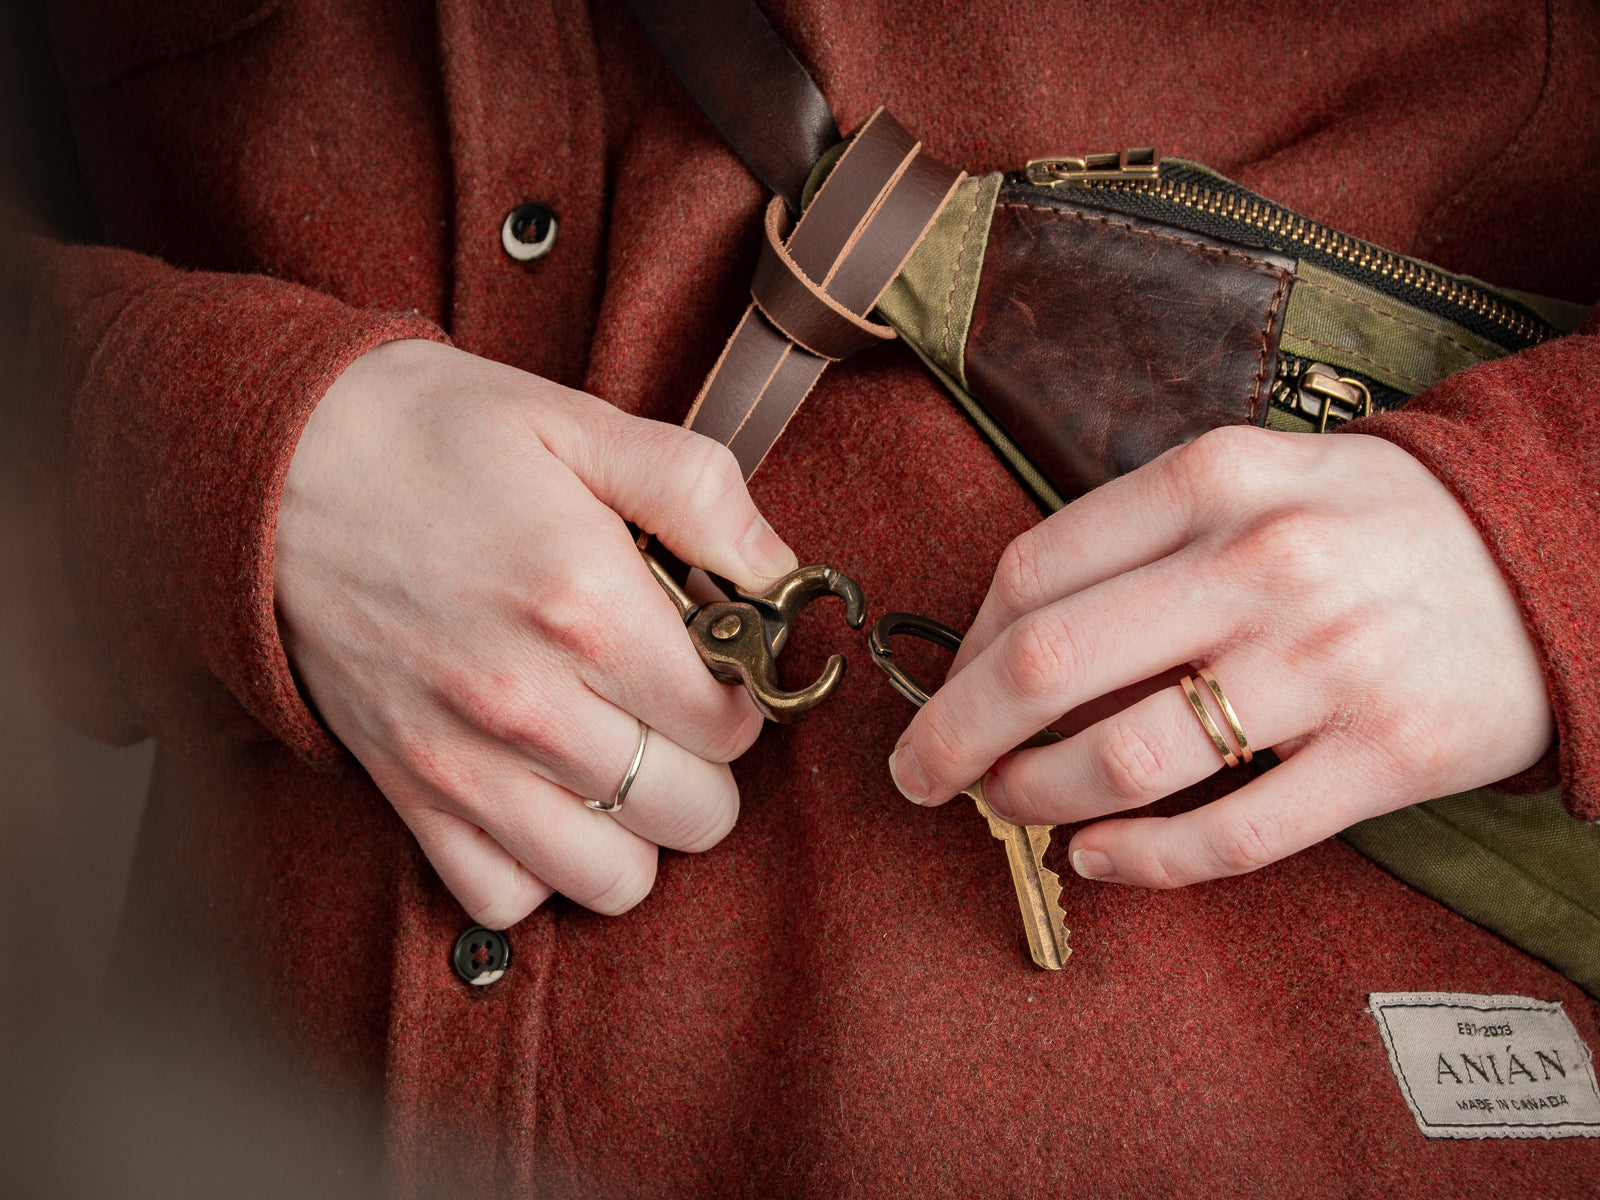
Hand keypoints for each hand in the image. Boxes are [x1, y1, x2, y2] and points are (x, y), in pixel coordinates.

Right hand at [274, 340, 796, 926]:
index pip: (735, 724)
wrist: (276, 463)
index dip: (744, 693)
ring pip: (616, 880)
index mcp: (590, 609)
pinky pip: (506, 896)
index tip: (718, 661)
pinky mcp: (408, 792)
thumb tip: (784, 571)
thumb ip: (701, 494)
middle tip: (673, 706)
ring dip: (638, 831)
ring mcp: (464, 763)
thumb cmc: (433, 437)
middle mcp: (531, 705)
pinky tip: (547, 797)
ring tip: (620, 758)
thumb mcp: (581, 425)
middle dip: (706, 764)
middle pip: (696, 813)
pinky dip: (541, 867)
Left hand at [888, 427, 1554, 887]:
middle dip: (952, 735)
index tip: (942, 690)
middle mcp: (1263, 564)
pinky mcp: (1389, 754)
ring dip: (1037, 798)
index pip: (1032, 571)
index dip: (959, 648)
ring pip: (1125, 759)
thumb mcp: (1251, 478)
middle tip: (918, 777)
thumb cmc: (1365, 521)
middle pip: (1047, 663)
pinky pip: (1231, 836)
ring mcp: (1327, 664)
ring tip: (1013, 807)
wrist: (1551, 550)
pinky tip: (1098, 858)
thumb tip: (1002, 639)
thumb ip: (1133, 536)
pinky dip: (1141, 861)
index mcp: (1214, 480)